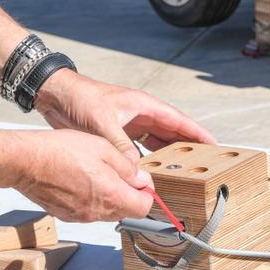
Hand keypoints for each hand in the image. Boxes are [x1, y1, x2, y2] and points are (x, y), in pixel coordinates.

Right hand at [8, 129, 154, 221]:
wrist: (24, 161)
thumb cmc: (60, 151)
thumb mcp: (103, 149)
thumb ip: (127, 167)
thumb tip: (142, 180)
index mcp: (111, 195)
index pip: (144, 208)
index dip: (147, 193)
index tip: (141, 179)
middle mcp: (97, 212)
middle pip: (126, 211)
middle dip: (129, 194)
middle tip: (119, 172)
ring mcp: (80, 216)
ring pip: (107, 211)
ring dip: (110, 195)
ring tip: (98, 172)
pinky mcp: (66, 215)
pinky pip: (88, 210)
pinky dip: (92, 198)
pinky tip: (81, 179)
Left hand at [35, 70, 215, 161]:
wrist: (56, 95)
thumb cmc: (81, 99)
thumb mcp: (102, 123)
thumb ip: (121, 146)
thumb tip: (136, 169)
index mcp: (144, 106)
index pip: (178, 121)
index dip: (197, 133)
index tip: (213, 145)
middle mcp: (141, 114)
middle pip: (172, 133)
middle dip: (186, 148)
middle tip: (202, 164)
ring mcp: (131, 124)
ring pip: (157, 142)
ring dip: (167, 156)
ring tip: (181, 173)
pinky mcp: (120, 134)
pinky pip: (141, 149)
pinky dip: (148, 161)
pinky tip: (151, 174)